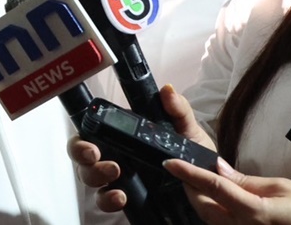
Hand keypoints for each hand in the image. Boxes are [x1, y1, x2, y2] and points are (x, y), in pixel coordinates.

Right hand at [65, 84, 216, 212]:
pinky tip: (121, 197)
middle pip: (83, 154)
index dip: (84, 135)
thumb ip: (178, 111)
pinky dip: (108, 199)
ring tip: (115, 173)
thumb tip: (167, 90)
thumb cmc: (195, 159)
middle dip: (81, 154)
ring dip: (95, 175)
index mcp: (127, 135)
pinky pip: (105, 200)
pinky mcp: (126, 197)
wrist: (208, 192)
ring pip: (89, 176)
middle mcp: (117, 155)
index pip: (94, 129)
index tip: (92, 142)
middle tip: (96, 156)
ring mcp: (119, 178)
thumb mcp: (189, 132)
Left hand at [161, 158, 290, 224]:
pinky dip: (213, 211)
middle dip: (189, 187)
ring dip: (200, 199)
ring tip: (197, 179)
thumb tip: (218, 170)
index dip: (188, 173)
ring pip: (208, 218)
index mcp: (253, 212)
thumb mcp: (283, 188)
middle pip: (202, 207)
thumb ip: (246, 181)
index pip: (212, 188)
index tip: (169, 161)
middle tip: (183, 166)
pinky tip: (217, 199)